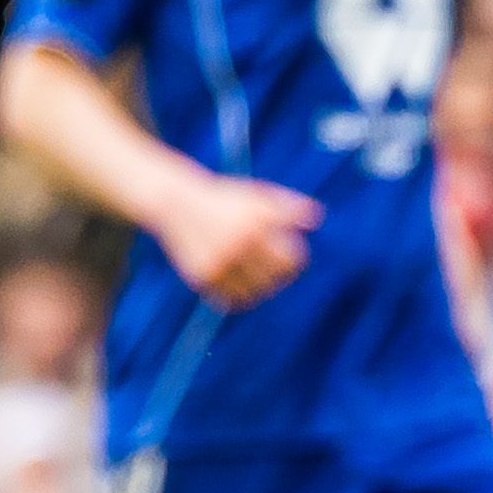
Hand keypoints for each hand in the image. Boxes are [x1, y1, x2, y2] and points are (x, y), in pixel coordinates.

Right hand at [138, 169, 317, 310]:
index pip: (289, 259)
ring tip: (259, 279)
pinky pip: (229, 298)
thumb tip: (316, 217)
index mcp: (254, 224)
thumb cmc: (224, 199)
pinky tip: (241, 285)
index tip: (292, 258)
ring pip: (252, 293)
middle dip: (279, 276)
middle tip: (277, 271)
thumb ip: (286, 206)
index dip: (295, 261)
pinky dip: (239, 296)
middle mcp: (236, 245)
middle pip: (272, 279)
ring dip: (260, 289)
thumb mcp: (256, 195)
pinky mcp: (201, 276)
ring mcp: (218, 263)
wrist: (176, 204)